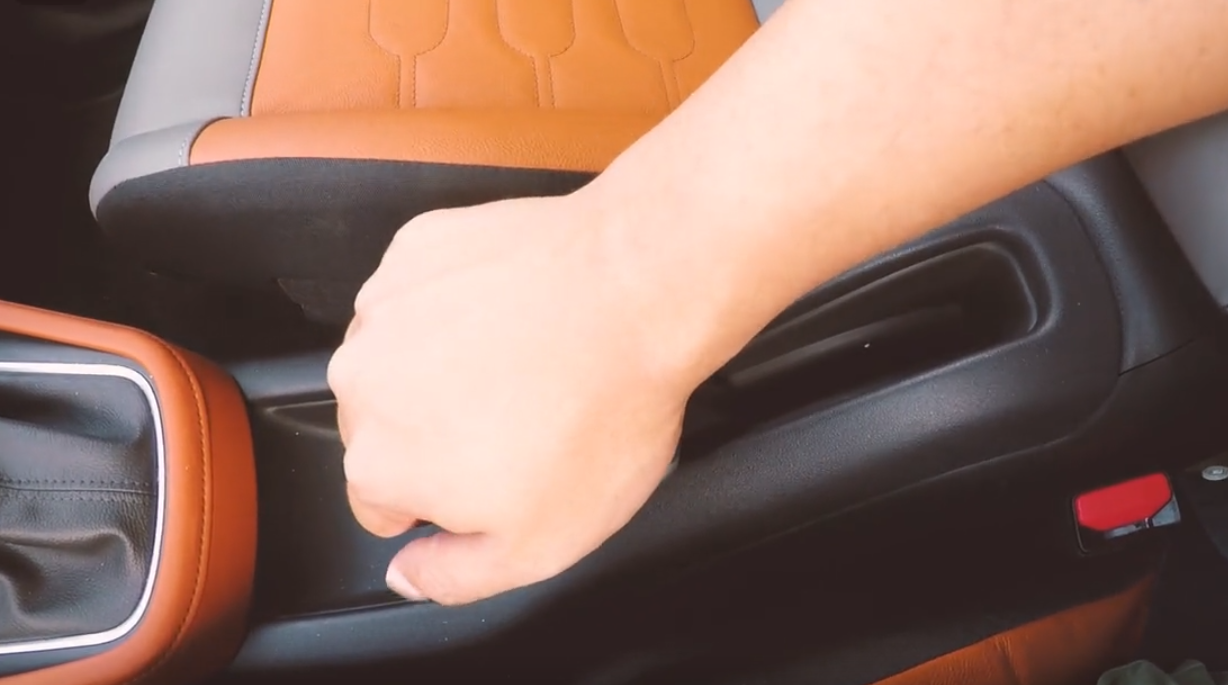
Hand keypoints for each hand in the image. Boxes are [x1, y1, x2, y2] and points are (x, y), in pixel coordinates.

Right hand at [328, 193, 697, 605]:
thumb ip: (455, 576)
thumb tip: (409, 574)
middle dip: (439, 430)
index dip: (443, 499)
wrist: (637, 291)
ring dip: (447, 362)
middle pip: (385, 426)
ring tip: (526, 362)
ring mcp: (385, 306)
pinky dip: (459, 303)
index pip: (381, 503)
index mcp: (380, 462)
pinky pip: (423, 291)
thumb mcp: (540, 544)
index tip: (492, 476)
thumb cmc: (600, 411)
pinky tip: (517, 312)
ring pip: (401, 355)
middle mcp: (362, 381)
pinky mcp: (417, 250)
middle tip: (521, 419)